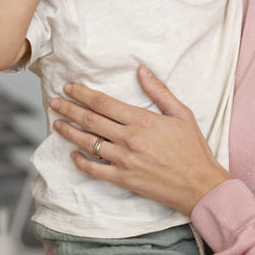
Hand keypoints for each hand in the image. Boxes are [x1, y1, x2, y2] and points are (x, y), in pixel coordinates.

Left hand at [49, 66, 231, 214]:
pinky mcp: (123, 179)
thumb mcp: (181, 113)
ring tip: (56, 123)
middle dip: (70, 109)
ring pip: (88, 143)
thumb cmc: (193, 148)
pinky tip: (73, 154)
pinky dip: (81, 162)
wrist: (199, 183)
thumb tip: (142, 70)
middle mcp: (129, 139)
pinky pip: (95, 169)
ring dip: (69, 132)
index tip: (69, 87)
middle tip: (55, 102)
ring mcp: (124, 160)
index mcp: (142, 120)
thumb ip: (159, 91)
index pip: (104, 103)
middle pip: (91, 120)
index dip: (83, 94)